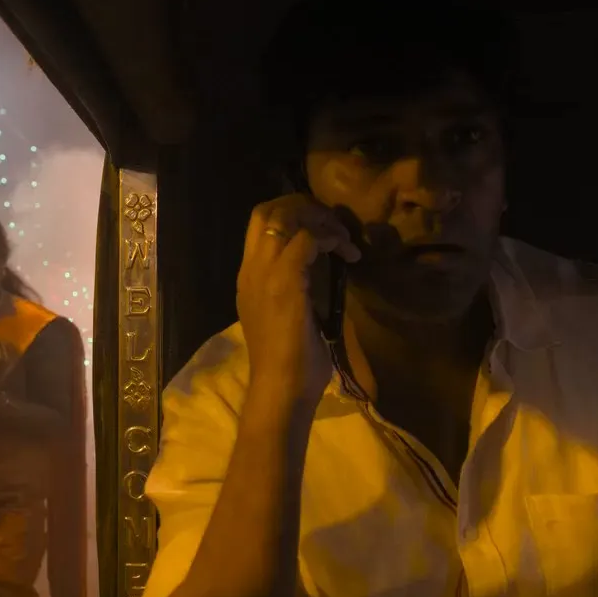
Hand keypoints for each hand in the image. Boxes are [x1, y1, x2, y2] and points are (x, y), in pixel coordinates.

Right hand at [236, 194, 360, 401]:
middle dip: (304, 206)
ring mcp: (264, 274)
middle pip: (266, 210)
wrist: (281, 390)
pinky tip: (347, 255)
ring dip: (319, 220)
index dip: (292, 214)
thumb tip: (323, 272)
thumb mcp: (290, 316)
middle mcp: (251, 269)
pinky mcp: (285, 283)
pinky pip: (306, 240)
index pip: (260, 224)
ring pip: (284, 217)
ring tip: (342, 239)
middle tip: (333, 224)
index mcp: (250, 277)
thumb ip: (297, 290)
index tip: (322, 229)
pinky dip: (329, 239)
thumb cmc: (291, 365)